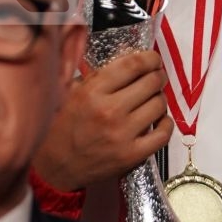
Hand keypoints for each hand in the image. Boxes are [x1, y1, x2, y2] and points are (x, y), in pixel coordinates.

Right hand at [32, 50, 172, 190]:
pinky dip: (166, 123)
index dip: (149, 58)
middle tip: (154, 78)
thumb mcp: (72, 92)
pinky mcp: (132, 155)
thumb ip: (99, 74)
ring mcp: (122, 134)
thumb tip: (129, 55)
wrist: (55, 166)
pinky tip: (159, 120)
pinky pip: (163, 134)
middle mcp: (109, 111)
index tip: (152, 59)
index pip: (133, 65)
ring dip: (159, 99)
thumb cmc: (62, 126)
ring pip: (159, 105)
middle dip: (157, 76)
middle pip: (152, 82)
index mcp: (92, 91)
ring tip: (151, 100)